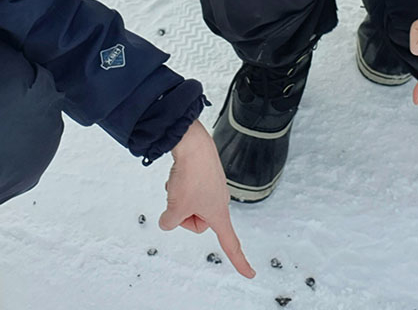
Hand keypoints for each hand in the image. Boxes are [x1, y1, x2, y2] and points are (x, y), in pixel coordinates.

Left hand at [159, 120, 255, 277]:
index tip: (250, 274)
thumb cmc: (192, 175)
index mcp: (219, 214)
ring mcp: (212, 188)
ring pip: (189, 204)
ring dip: (179, 198)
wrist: (193, 143)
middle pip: (197, 222)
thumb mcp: (176, 207)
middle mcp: (220, 202)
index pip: (231, 245)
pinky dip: (179, 185)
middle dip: (183, 214)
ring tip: (179, 183)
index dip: (240, 261)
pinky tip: (179, 174)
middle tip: (179, 199)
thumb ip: (170, 222)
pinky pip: (188, 189)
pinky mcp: (204, 176)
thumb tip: (168, 220)